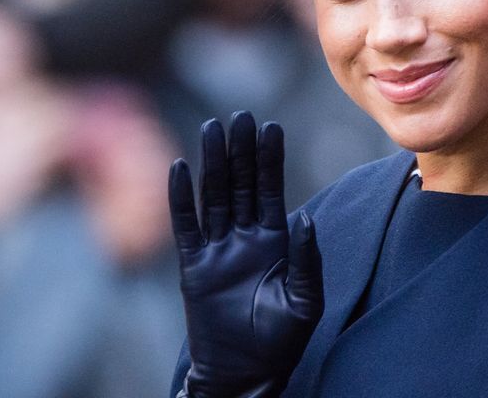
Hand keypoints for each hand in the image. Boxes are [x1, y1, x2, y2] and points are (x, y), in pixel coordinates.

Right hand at [169, 112, 322, 397]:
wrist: (246, 372)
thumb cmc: (281, 339)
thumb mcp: (305, 299)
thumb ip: (306, 258)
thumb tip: (305, 218)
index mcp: (275, 241)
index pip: (271, 190)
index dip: (270, 159)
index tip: (271, 126)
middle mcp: (245, 238)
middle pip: (240, 183)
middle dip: (241, 150)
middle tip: (240, 114)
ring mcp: (217, 250)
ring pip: (214, 196)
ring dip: (213, 163)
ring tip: (212, 128)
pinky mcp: (194, 267)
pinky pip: (186, 227)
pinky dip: (181, 199)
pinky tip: (180, 168)